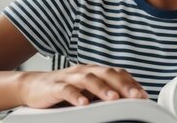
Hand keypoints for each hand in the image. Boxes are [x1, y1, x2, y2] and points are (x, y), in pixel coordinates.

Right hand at [20, 64, 148, 107]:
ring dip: (102, 89)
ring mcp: (69, 77)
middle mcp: (84, 71)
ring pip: (88, 79)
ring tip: (114, 98)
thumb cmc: (63, 89)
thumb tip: (127, 102)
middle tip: (136, 96)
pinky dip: (76, 96)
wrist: (32, 86)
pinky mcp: (54, 86)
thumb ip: (104, 93)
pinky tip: (83, 104)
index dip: (132, 83)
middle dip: (123, 85)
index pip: (117, 73)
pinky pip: (66, 89)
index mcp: (94, 71)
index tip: (144, 95)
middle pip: (107, 73)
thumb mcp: (87, 90)